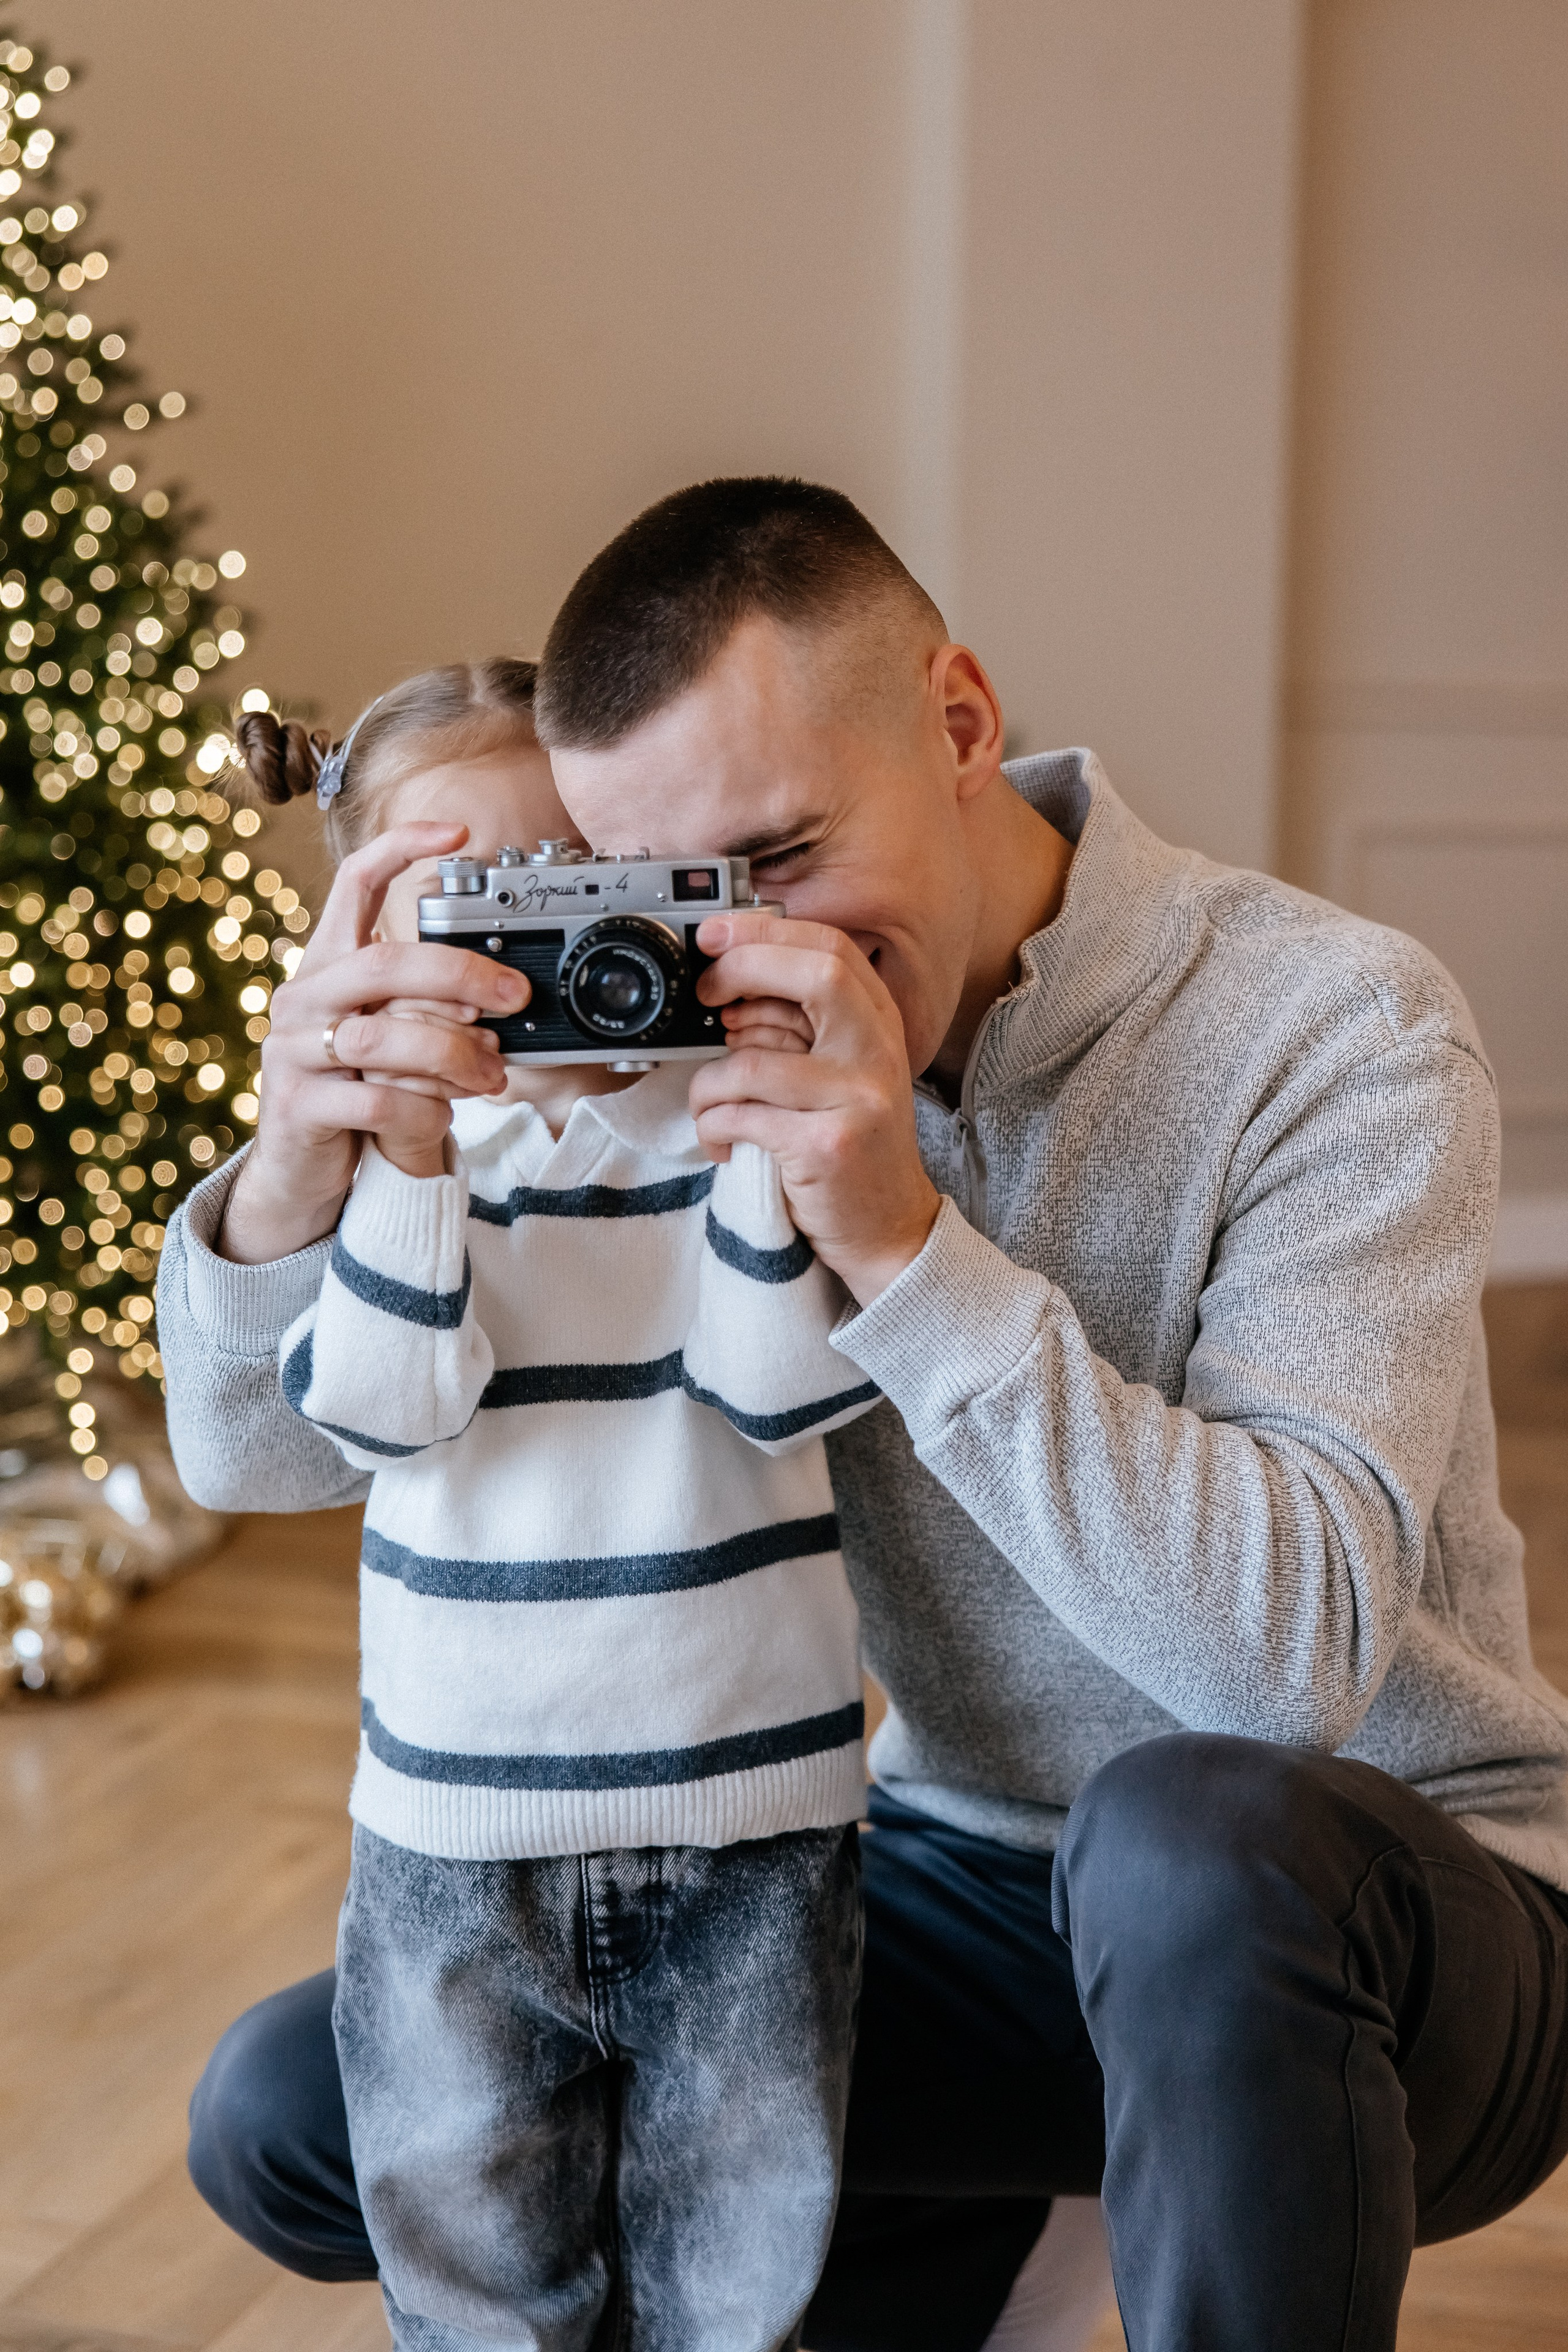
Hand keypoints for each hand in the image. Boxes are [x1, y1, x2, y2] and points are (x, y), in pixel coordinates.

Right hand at [219, 824, 528, 1260]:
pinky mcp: (298, 1106)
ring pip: (382, 1035)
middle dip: (459, 974)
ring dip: (452, 1053)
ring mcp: (292, 1051)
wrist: (301, 1170)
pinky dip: (424, 1108)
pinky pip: (376, 1098)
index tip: (456, 831)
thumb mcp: (391, 1036)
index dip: (399, 848)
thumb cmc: (356, 1092)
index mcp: (327, 966)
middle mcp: (302, 998)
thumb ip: (426, 1005)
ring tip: (492, 1075)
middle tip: (515, 994)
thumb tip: (501, 992)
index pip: (353, 884)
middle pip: (383, 962)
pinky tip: (443, 1115)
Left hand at [689, 912, 940, 1304]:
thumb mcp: (840, 1074)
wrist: (888, 1229)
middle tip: (704, 995)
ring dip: (708, 1086)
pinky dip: (713, 1129)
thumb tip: (730, 981)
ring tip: (712, 1109)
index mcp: (879, 1025)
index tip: (717, 937)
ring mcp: (858, 1100)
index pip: (831, 949)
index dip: (767, 932)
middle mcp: (878, 1055)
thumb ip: (802, 1027)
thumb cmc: (851, 1149)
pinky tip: (725, 1146)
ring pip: (752, 1062)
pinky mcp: (827, 1146)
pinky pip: (741, 1116)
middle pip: (814, 977)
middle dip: (742, 971)